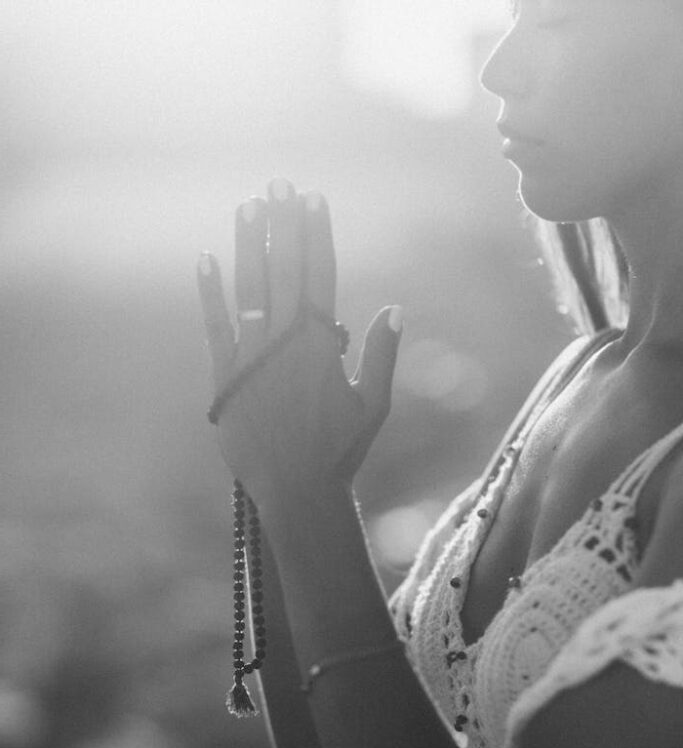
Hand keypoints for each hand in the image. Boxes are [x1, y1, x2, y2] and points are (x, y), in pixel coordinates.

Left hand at [197, 178, 402, 506]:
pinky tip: (206, 258)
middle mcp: (284, 344)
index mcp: (321, 347)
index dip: (316, 235)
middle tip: (279, 183)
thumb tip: (395, 308)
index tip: (313, 199)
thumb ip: (382, 355)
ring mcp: (251, 359)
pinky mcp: (224, 378)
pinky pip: (215, 326)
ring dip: (248, 244)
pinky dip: (210, 292)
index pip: (319, 276)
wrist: (296, 490)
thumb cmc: (340, 451)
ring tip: (248, 205)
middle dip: (282, 224)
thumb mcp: (373, 405)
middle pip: (284, 271)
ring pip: (250, 289)